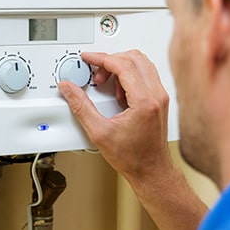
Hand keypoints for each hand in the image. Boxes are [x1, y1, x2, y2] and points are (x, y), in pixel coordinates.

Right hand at [58, 50, 172, 182]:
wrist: (151, 171)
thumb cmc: (133, 157)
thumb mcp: (99, 132)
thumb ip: (80, 107)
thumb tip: (69, 88)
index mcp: (144, 101)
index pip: (122, 65)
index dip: (101, 58)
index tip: (88, 58)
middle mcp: (156, 95)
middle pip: (134, 58)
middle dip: (110, 61)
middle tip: (95, 74)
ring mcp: (160, 96)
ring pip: (141, 63)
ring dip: (120, 67)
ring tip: (106, 84)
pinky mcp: (160, 100)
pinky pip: (145, 74)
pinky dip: (129, 75)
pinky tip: (117, 92)